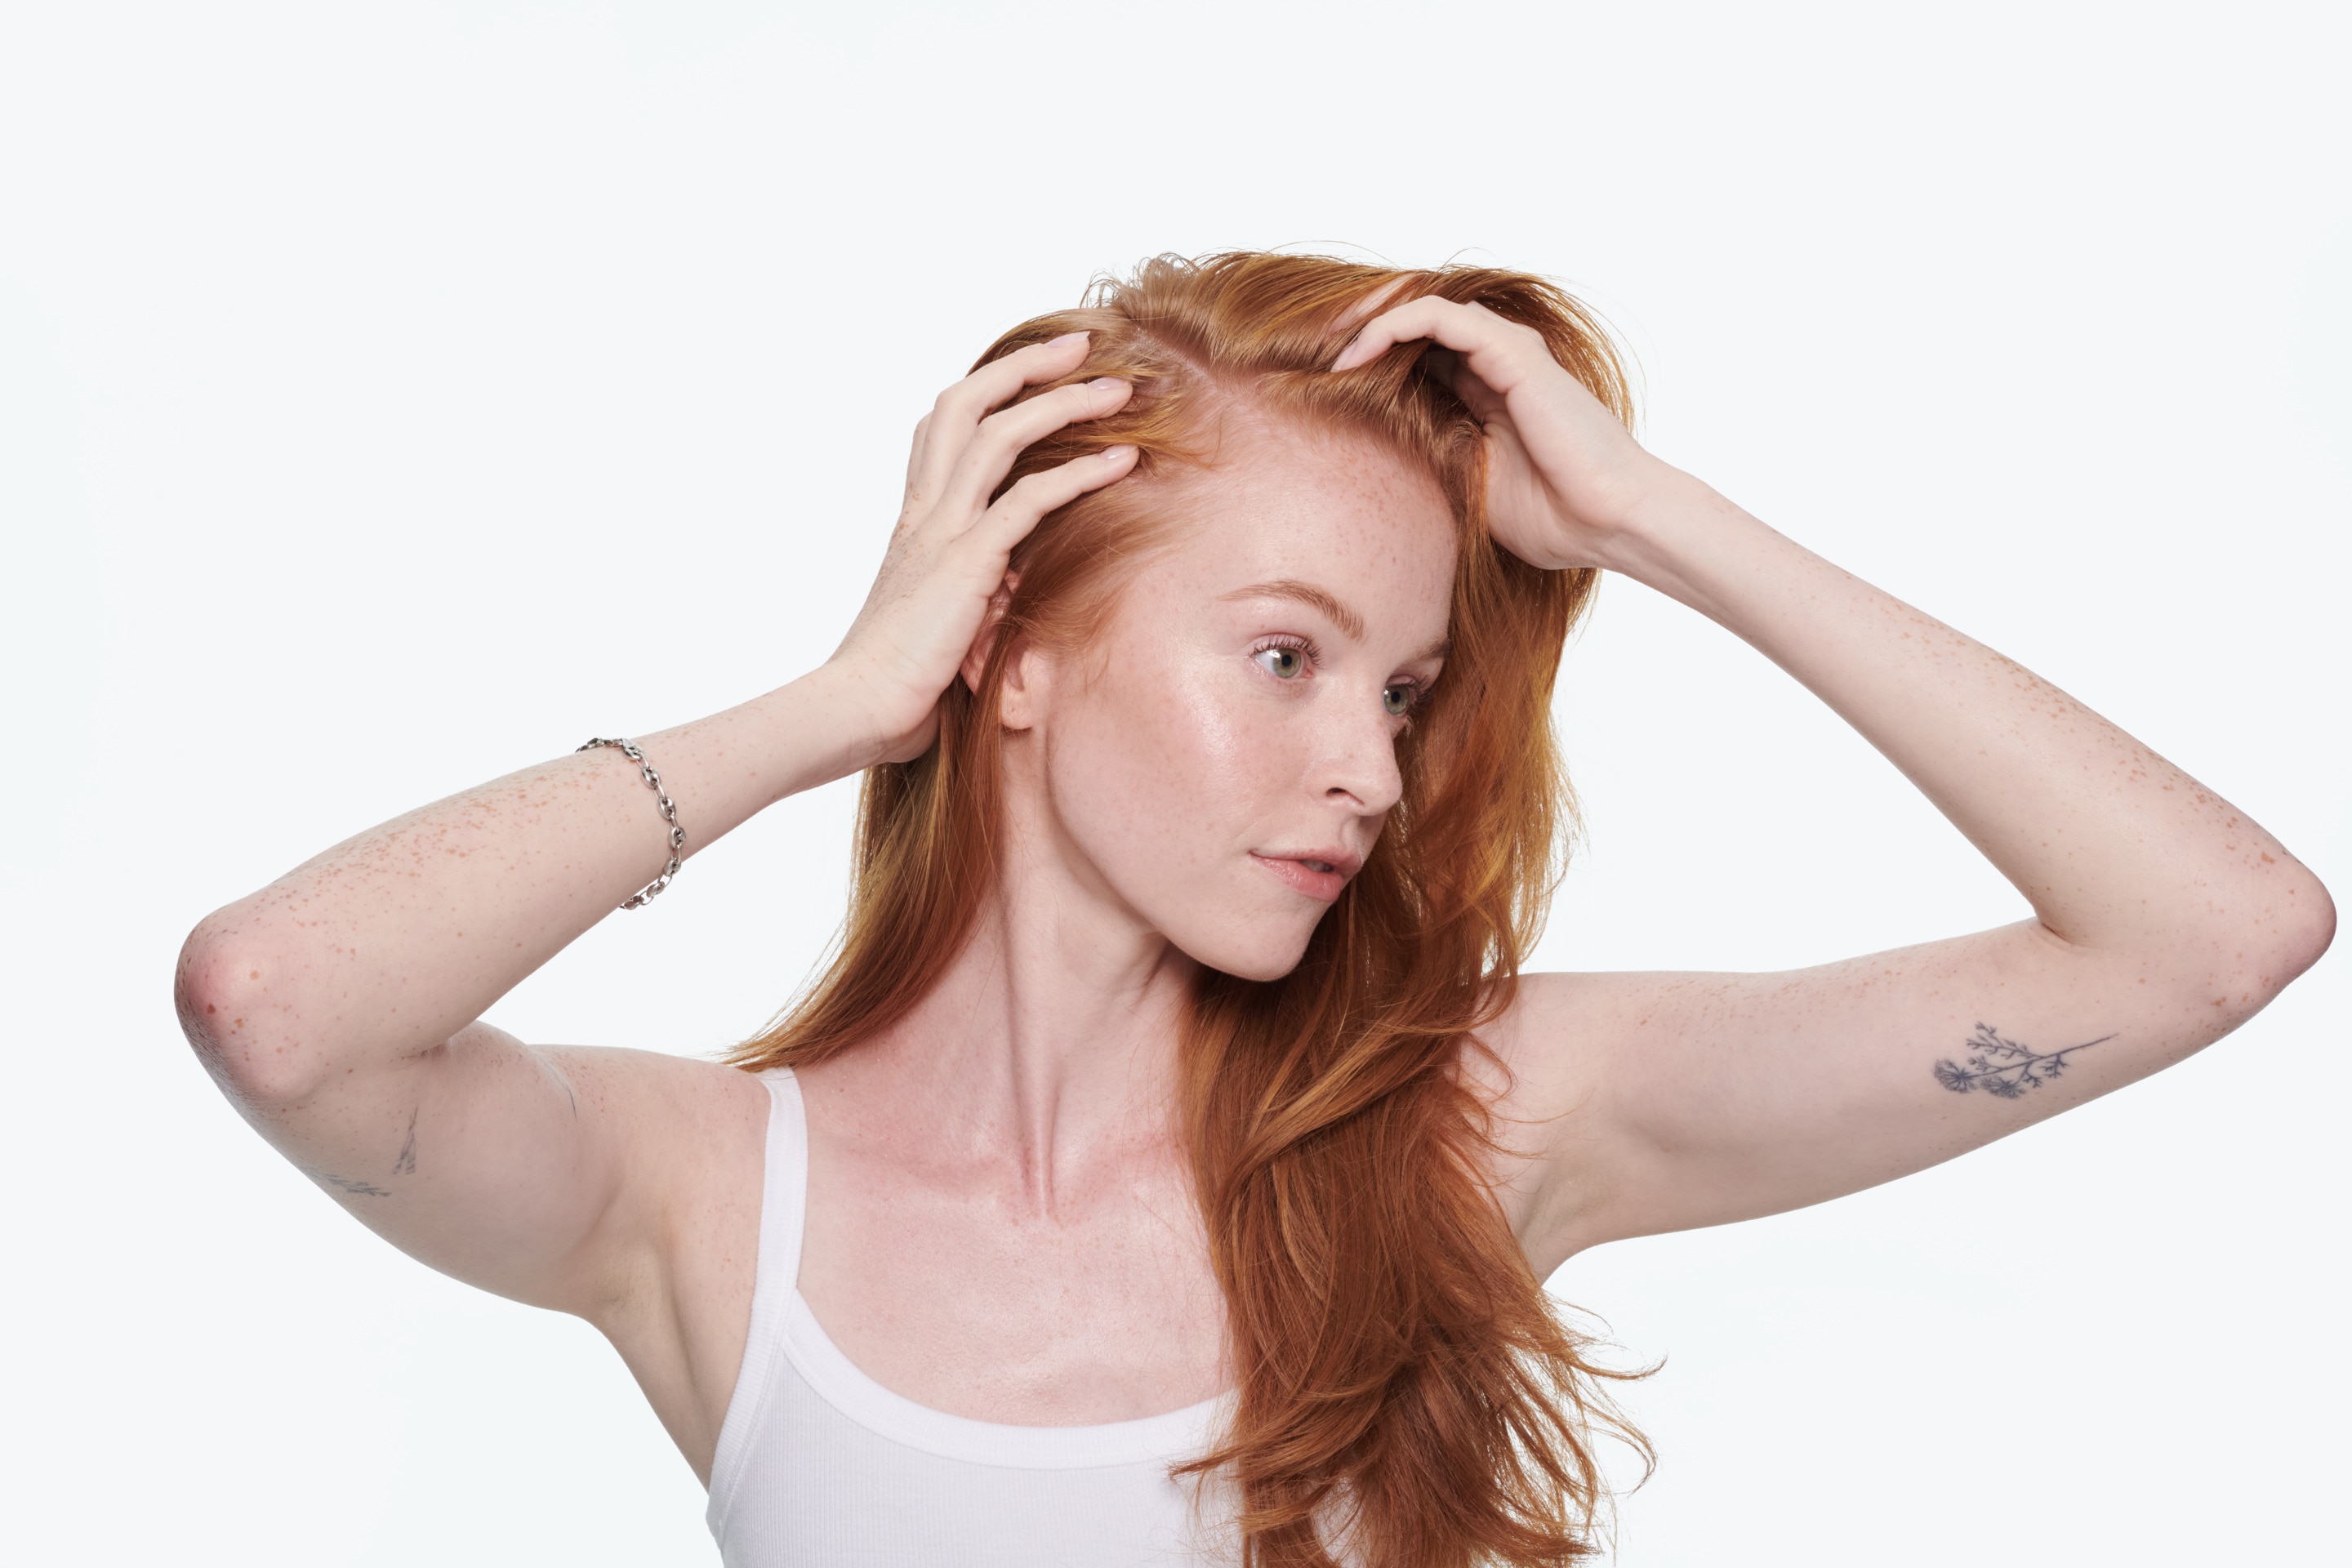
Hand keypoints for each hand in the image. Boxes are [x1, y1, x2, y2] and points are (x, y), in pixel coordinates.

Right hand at [828, 332, 1136, 764]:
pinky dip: (1080, 473)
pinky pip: (1030, 499)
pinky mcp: (967, 561)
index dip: (987, 386)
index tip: (1037, 368)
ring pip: (1001, 434)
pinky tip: (1122, 461)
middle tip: (1081, 345)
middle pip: (968, 404)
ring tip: (1120, 389)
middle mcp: (924, 512)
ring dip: (1065, 403)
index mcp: (914, 522)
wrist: (855, 710)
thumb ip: (970, 594)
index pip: (943, 426)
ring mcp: (942, 531)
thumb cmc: (894, 684)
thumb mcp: (938, 622)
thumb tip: (1007, 594)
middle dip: (1026, 365)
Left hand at [1330, 297, 1678, 570]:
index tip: (1325, 384)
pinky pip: (1437, 318)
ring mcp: (1507, 353)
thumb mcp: (1473, 486)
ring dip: (1367, 322)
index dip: (1371, 359)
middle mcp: (1498, 363)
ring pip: (1422, 309)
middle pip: (1417, 324)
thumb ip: (1437, 458)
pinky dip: (1391, 327)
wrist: (1608, 521)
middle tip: (1310, 352)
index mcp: (1489, 393)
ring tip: (1327, 351)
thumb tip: (1379, 462)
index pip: (1420, 355)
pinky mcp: (1513, 354)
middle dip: (1359, 330)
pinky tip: (1358, 355)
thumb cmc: (1554, 517)